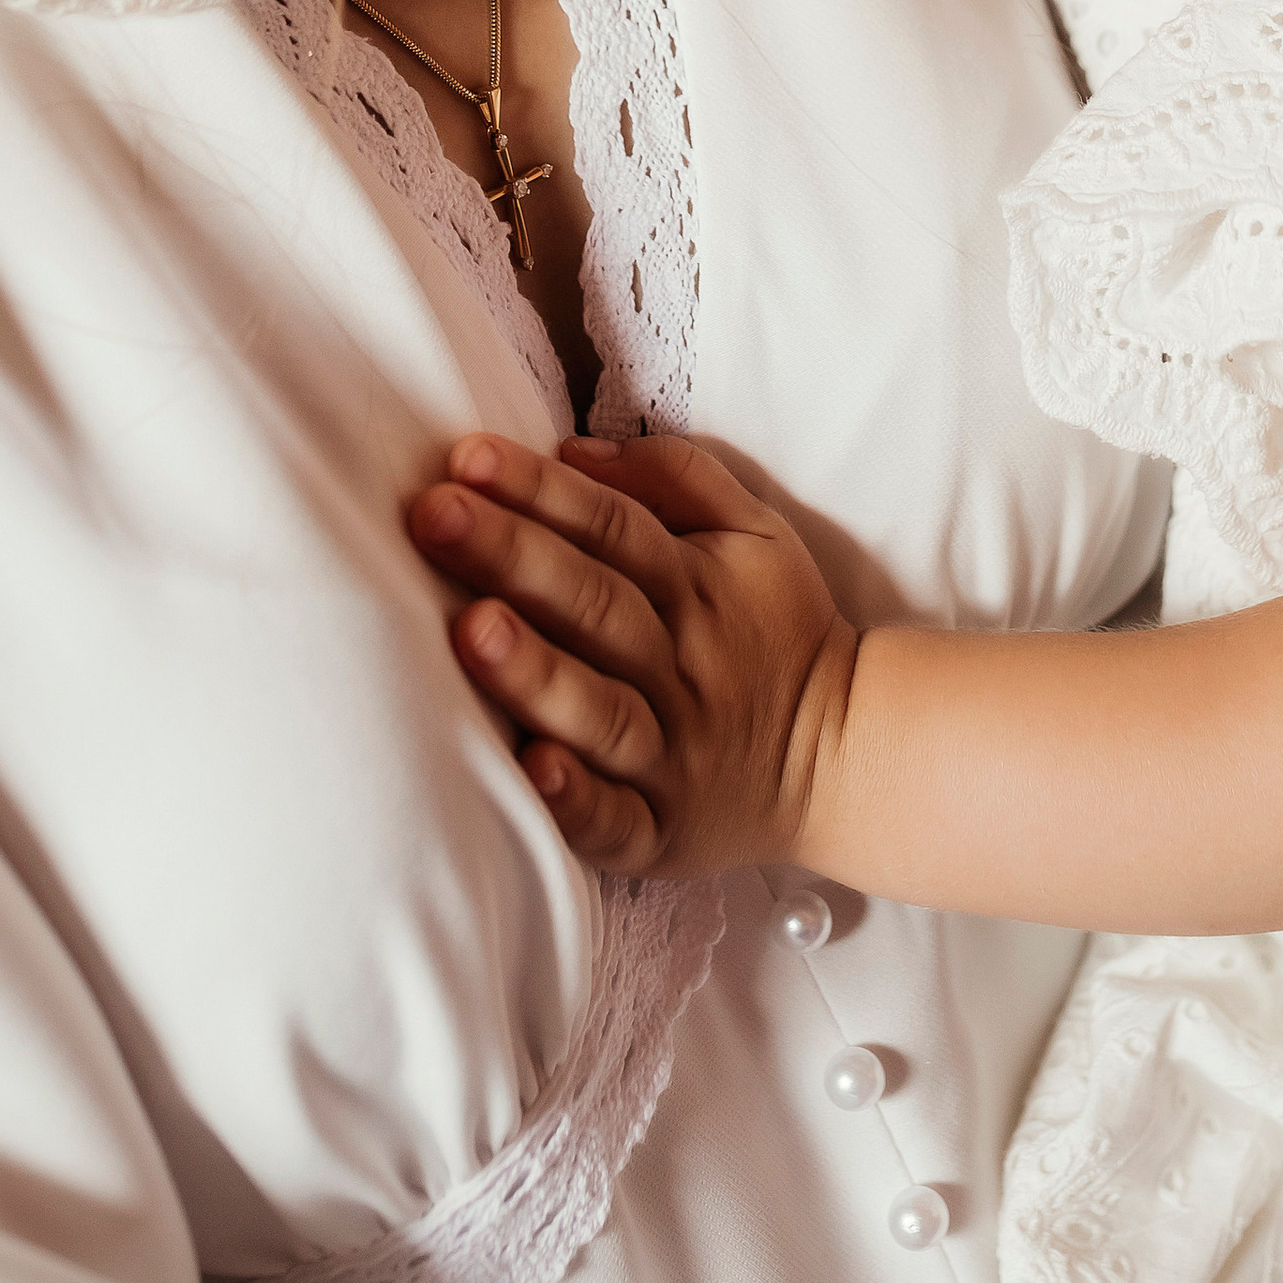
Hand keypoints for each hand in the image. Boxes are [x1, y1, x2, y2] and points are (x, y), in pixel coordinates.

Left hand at [408, 430, 858, 877]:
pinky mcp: (660, 832)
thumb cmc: (777, 632)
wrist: (848, 757)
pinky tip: (531, 771)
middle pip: (592, 602)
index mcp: (697, 586)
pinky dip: (575, 801)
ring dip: (535, 671)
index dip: (540, 490)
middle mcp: (679, 665)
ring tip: (472, 630)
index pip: (612, 526)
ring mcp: (671, 752)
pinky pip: (617, 821)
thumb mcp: (756, 534)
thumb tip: (573, 450)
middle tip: (434, 514)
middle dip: (511, 555)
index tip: (466, 456)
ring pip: (599, 709)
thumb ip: (675, 479)